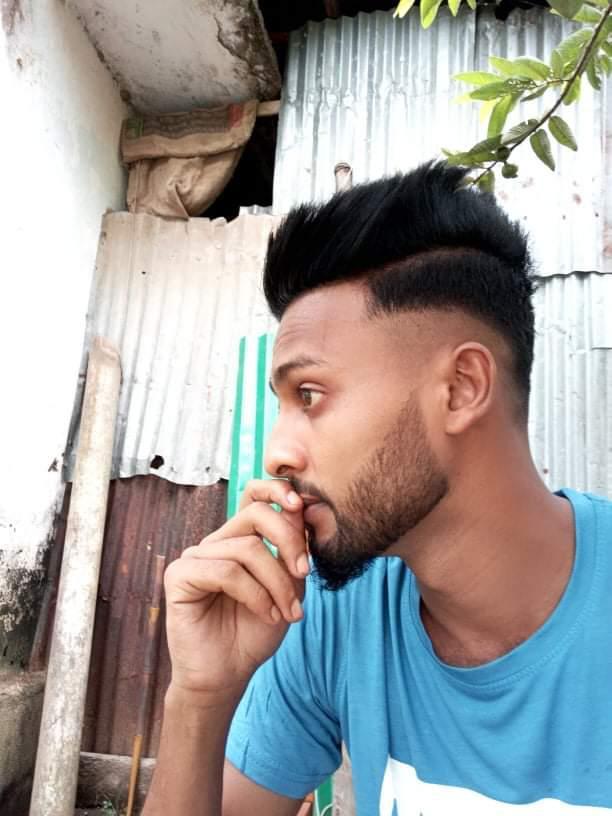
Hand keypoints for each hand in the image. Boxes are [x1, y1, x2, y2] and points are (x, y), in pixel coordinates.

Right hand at [163, 479, 308, 702]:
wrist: (228, 675)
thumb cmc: (256, 632)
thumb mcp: (288, 586)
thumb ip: (294, 550)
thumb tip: (306, 509)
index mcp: (239, 538)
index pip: (254, 495)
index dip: (278, 490)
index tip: (302, 504)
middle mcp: (216, 542)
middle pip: (256, 514)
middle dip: (288, 540)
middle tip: (305, 572)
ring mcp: (195, 557)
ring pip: (248, 548)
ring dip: (277, 582)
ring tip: (288, 611)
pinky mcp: (179, 576)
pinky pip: (227, 572)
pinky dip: (255, 594)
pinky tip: (266, 614)